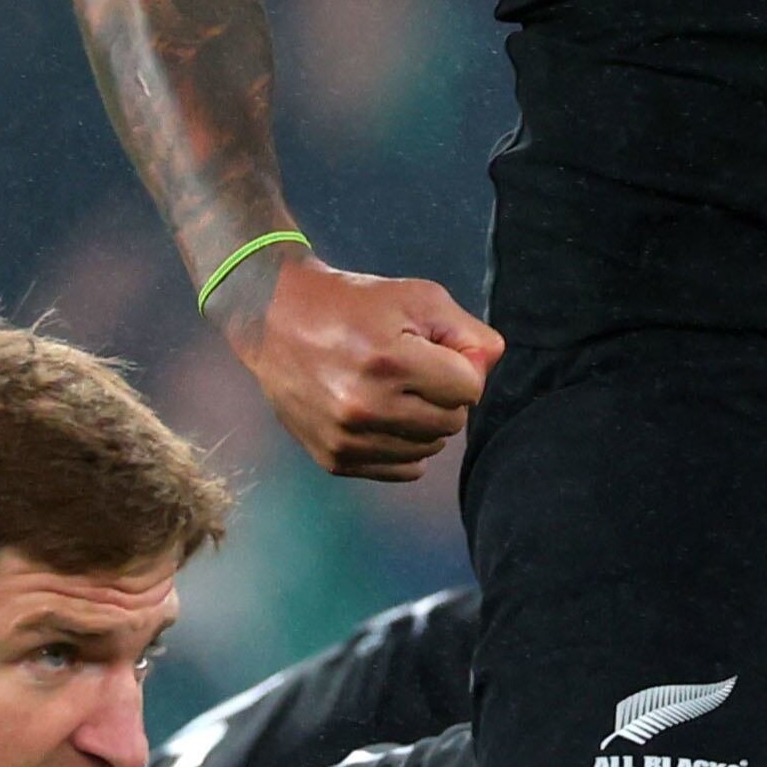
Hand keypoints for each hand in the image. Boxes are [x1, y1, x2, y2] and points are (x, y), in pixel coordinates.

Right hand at [210, 250, 504, 480]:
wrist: (275, 320)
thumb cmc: (355, 304)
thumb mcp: (417, 297)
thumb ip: (467, 331)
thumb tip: (490, 365)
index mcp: (390, 361)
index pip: (469, 388)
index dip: (460, 366)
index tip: (435, 350)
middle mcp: (366, 407)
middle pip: (453, 421)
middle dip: (445, 394)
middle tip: (415, 369)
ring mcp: (347, 439)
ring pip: (430, 448)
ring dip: (426, 421)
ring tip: (396, 390)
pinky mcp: (333, 460)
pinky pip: (402, 469)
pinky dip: (405, 446)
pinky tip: (385, 416)